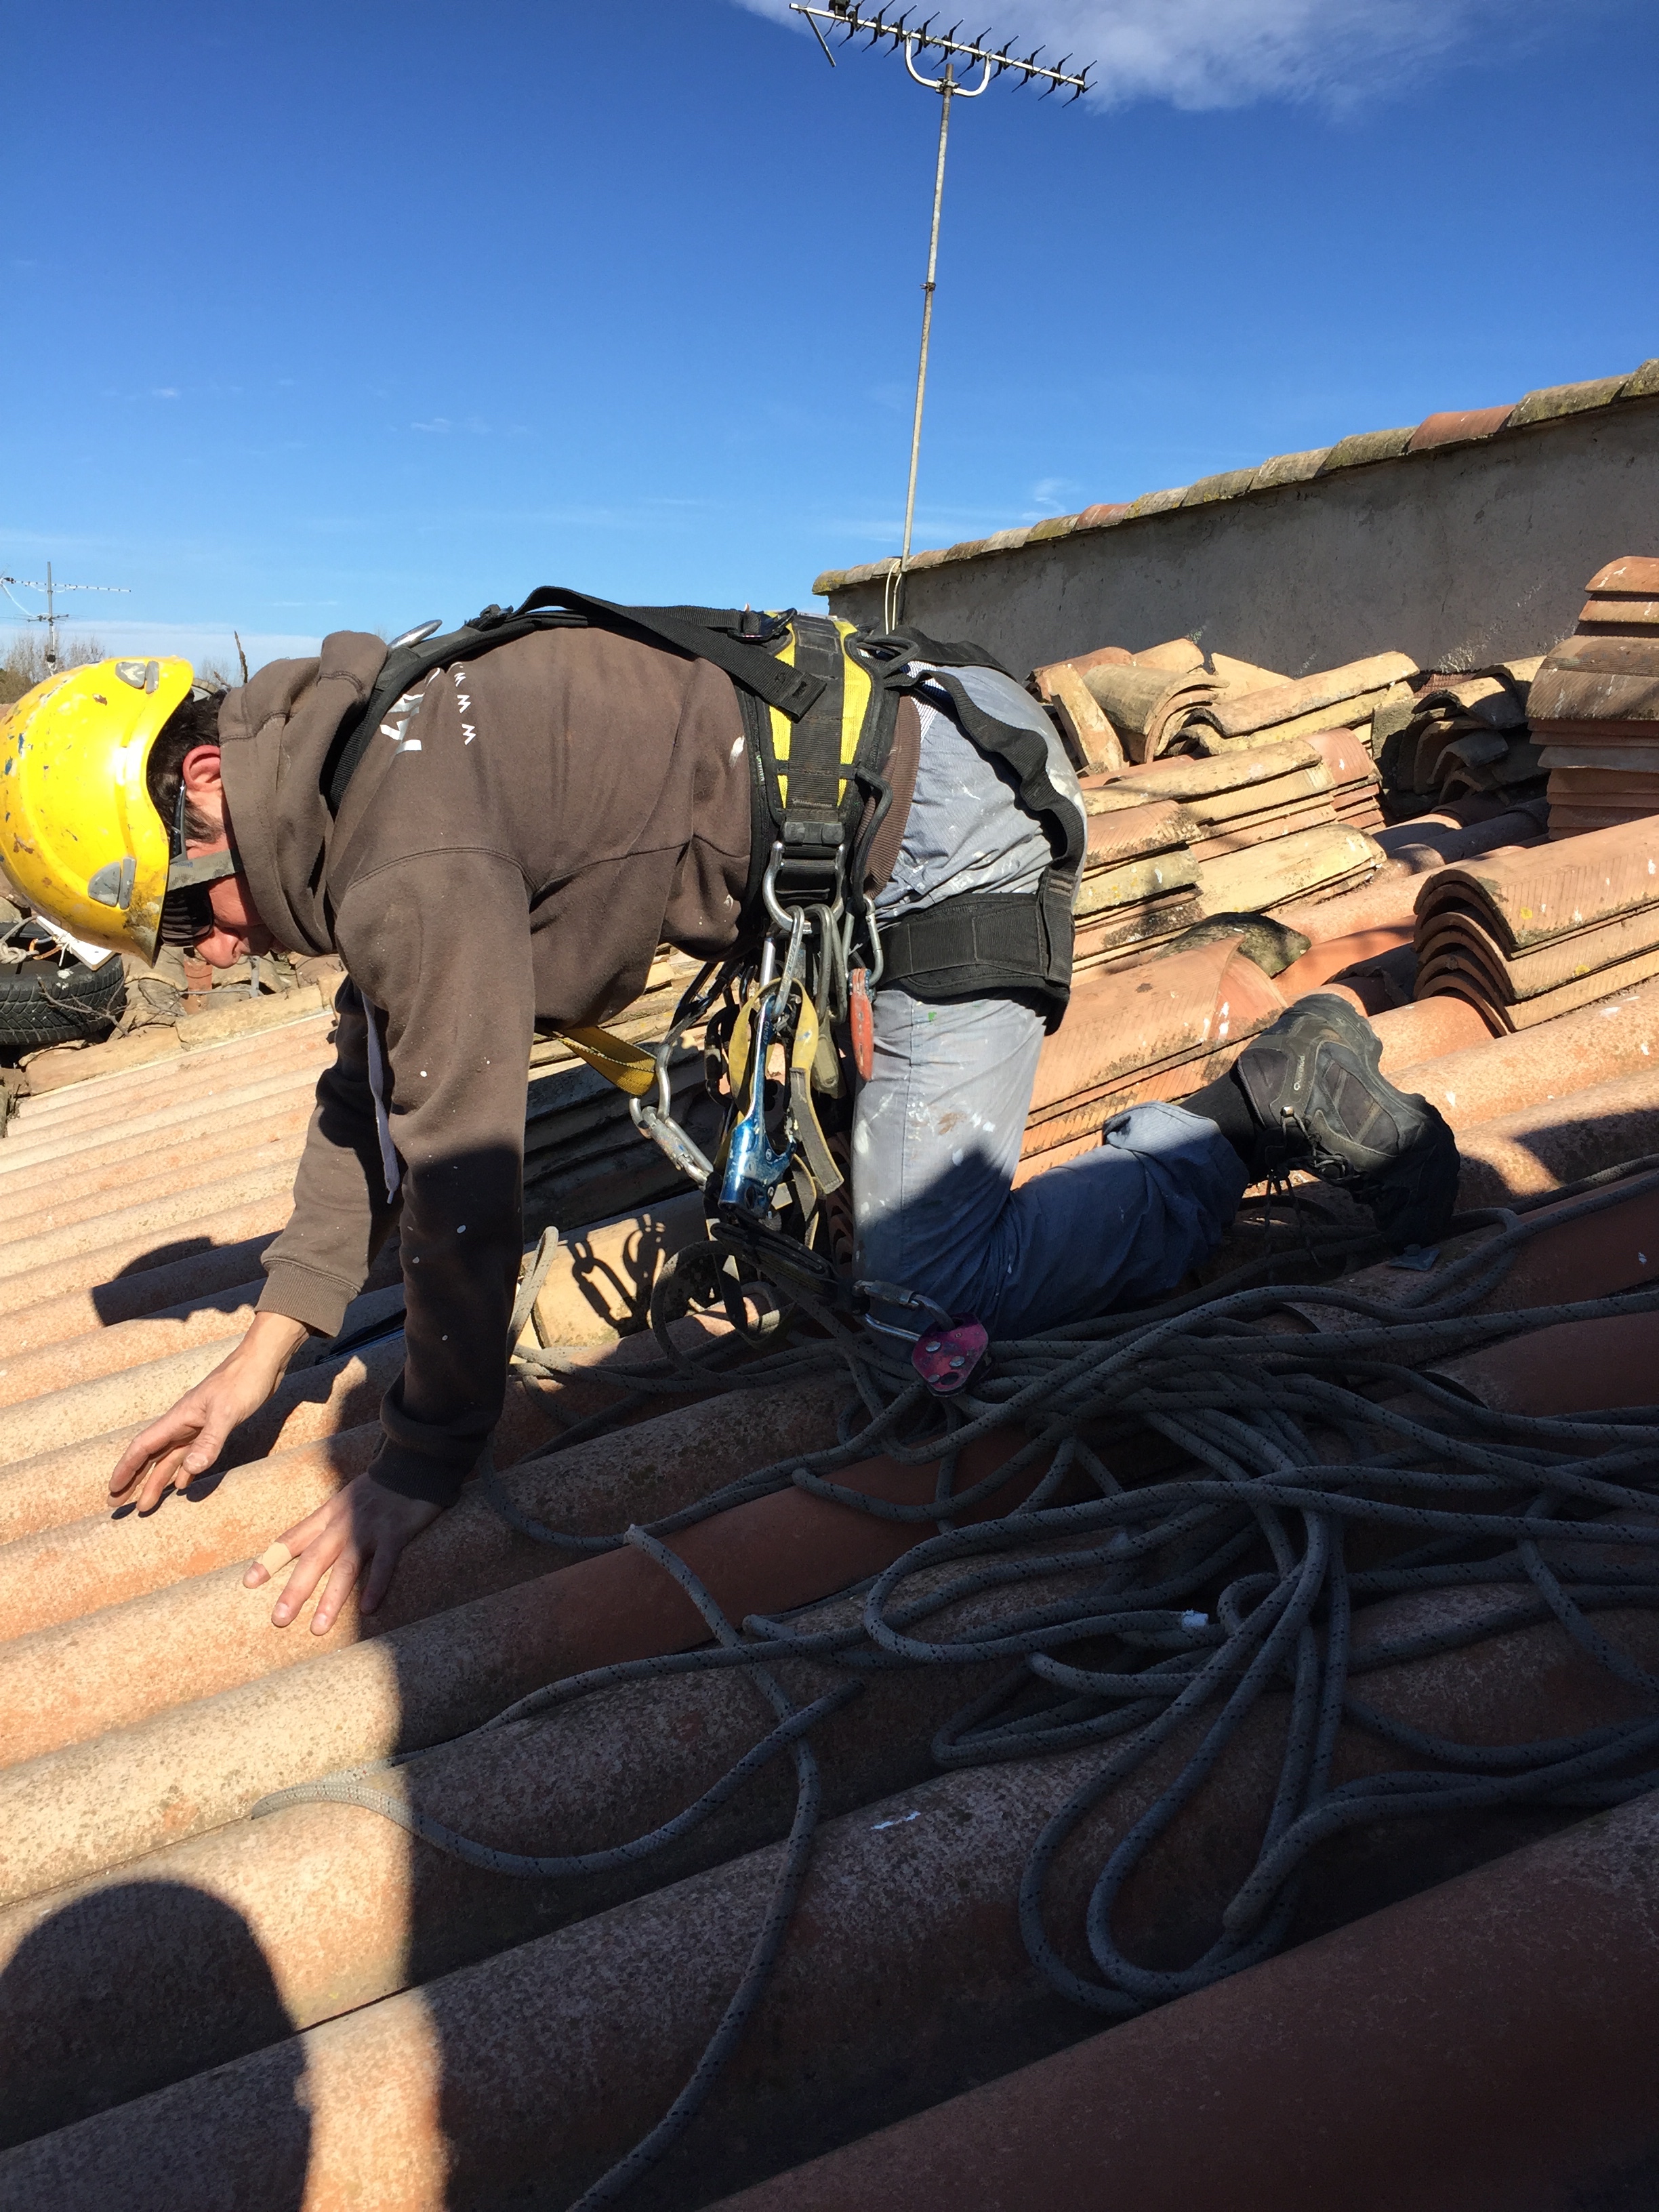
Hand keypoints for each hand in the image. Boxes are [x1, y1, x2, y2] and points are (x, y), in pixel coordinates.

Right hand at [110, 1312, 310, 1513]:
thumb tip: (188, 1472)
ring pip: (170, 1458)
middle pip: (151, 1456)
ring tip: (145, 1504)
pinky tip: (182, 1484)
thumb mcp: (226, 1413)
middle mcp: (183, 1424)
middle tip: (117, 1504)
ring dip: (157, 1480)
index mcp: (178, 1419)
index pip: (143, 1447)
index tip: (112, 1490)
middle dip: (133, 1480)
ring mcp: (198, 1426)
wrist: (263, 1361)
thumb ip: (209, 1442)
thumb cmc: (243, 1381)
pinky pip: (191, 1454)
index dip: (126, 1469)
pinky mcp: (214, 1427)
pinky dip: (184, 1471)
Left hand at [243, 1472, 442, 1632]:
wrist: (410, 1462)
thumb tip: (311, 1547)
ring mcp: (368, 1528)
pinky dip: (376, 1585)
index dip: (271, 1560)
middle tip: (279, 1620)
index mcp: (327, 1514)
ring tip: (318, 1628)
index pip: (292, 1539)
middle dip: (295, 1590)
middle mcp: (342, 1523)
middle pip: (313, 1559)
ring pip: (345, 1567)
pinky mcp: (395, 1532)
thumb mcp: (344, 1499)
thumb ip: (329, 1522)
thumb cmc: (378, 1487)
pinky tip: (368, 1609)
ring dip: (331, 1598)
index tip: (249, 1583)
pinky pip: (384, 1563)